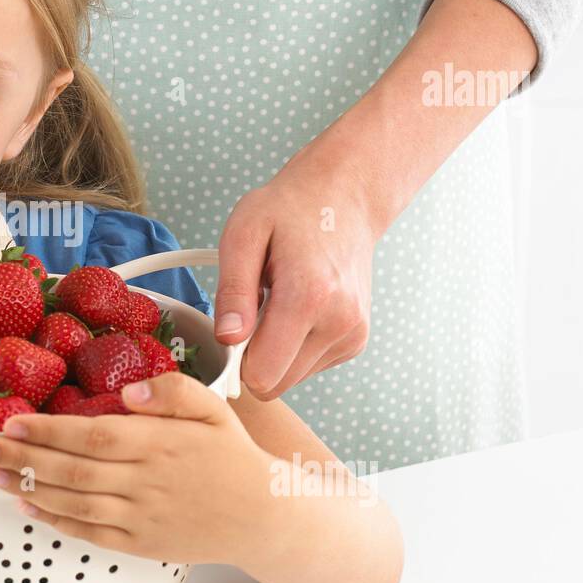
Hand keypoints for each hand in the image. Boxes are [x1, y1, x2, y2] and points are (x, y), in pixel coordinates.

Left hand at [0, 371, 268, 566]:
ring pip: (73, 501)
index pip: (93, 435)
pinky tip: (27, 504)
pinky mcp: (140, 543)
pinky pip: (89, 532)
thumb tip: (129, 391)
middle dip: (23, 456)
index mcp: (160, 442)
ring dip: (27, 486)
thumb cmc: (232, 456)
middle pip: (72, 469)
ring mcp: (142, 515)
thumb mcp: (213, 408)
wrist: (262, 516)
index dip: (48, 430)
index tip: (12, 420)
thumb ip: (172, 391)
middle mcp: (146, 480)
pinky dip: (55, 520)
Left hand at [212, 153, 376, 400]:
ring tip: (276, 303)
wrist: (345, 198)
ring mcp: (353, 334)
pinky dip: (293, 346)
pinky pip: (308, 366)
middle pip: (275, 383)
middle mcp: (340, 322)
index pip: (262, 375)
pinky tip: (296, 309)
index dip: (234, 360)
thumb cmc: (289, 209)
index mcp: (310, 296)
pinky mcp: (356, 340)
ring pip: (291, 379)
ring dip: (273, 351)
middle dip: (253, 357)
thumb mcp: (244, 234)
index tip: (229, 331)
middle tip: (250, 312)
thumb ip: (233, 290)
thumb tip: (226, 338)